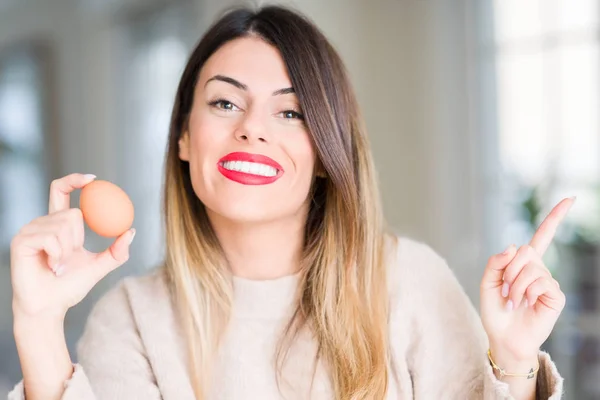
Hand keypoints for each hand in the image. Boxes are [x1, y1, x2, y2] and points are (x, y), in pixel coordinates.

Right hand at [10, 173, 135, 319]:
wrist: (49, 307)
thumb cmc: (69, 287)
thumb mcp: (98, 266)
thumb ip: (116, 251)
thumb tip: (131, 231)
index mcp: (57, 224)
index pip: (62, 191)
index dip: (75, 180)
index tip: (93, 180)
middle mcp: (42, 223)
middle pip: (72, 212)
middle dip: (79, 237)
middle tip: (70, 257)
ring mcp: (29, 230)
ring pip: (63, 224)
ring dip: (68, 249)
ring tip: (58, 264)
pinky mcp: (21, 241)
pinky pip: (51, 237)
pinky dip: (58, 254)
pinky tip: (51, 265)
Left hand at [480, 197, 574, 362]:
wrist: (503, 336)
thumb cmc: (495, 311)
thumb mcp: (487, 282)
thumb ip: (495, 262)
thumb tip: (513, 247)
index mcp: (523, 263)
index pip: (542, 237)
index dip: (555, 218)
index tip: (570, 200)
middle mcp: (538, 269)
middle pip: (525, 251)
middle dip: (509, 270)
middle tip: (506, 290)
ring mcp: (548, 282)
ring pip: (530, 268)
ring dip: (515, 285)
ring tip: (513, 300)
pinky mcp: (555, 295)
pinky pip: (540, 282)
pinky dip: (526, 293)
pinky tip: (525, 304)